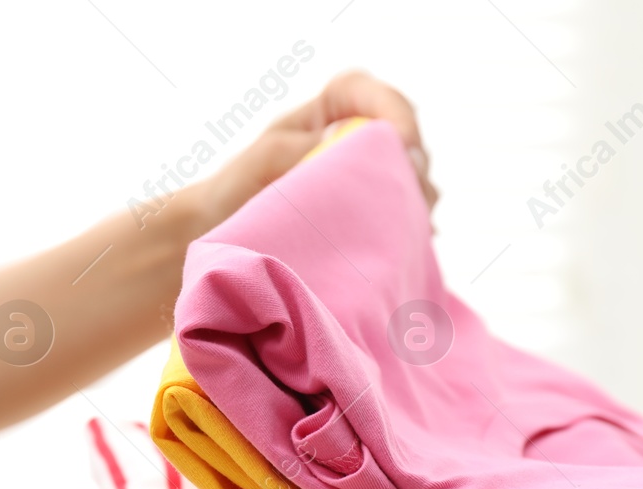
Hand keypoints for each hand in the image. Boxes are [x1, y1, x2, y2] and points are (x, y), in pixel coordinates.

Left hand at [198, 70, 437, 225]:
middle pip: (404, 135)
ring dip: (417, 197)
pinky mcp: (375, 214)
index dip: (394, 110)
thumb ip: (303, 146)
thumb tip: (350, 140)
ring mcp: (370, 176)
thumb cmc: (236, 190)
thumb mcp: (264, 160)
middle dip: (413, 161)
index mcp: (330, 109)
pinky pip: (407, 213)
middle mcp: (356, 137)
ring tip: (411, 223)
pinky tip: (410, 242)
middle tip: (414, 192)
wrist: (225, 237)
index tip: (402, 142)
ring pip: (413, 176)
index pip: (370, 92)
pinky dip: (412, 225)